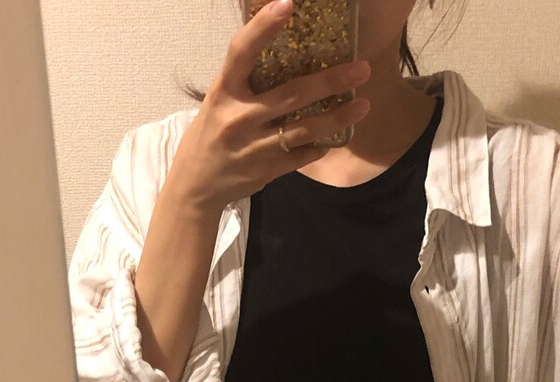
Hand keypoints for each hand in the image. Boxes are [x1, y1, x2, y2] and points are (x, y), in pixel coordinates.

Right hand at [169, 0, 369, 212]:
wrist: (197, 185)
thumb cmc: (212, 133)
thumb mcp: (220, 100)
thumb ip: (246, 79)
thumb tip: (283, 45)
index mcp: (224, 92)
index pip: (242, 52)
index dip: (263, 27)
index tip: (288, 4)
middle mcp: (239, 118)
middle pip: (292, 95)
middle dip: (330, 82)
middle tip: (362, 69)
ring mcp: (254, 147)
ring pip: (304, 129)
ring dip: (338, 117)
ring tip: (363, 105)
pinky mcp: (265, 171)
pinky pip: (301, 157)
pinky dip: (321, 146)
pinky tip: (338, 136)